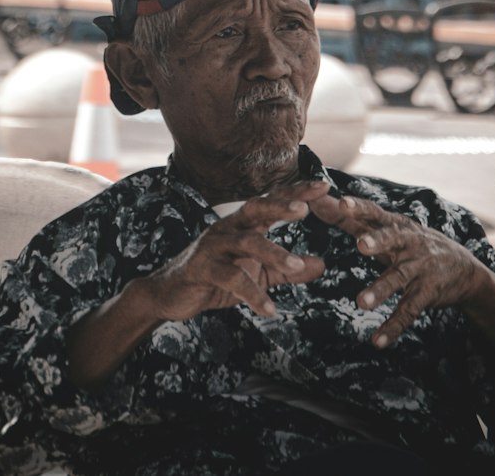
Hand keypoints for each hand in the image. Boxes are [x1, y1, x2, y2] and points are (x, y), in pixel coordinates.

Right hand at [142, 179, 328, 323]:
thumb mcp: (257, 273)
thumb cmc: (217, 277)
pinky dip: (252, 293)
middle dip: (280, 206)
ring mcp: (214, 245)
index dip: (296, 193)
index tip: (323, 186)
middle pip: (256, 208)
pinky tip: (270, 309)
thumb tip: (322, 265)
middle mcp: (229, 227)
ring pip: (246, 242)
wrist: (171, 294)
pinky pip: (230, 278)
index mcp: (243, 224)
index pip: (272, 202)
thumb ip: (287, 269)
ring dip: (274, 253)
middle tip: (305, 209)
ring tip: (298, 267)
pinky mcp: (202, 267)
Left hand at [308, 192, 483, 347]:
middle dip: (378, 241)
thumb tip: (315, 201)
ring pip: (398, 278)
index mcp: (397, 225)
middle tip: (360, 245)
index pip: (376, 213)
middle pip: (393, 239)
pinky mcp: (428, 293)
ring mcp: (420, 268)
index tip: (342, 203)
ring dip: (380, 290)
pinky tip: (377, 341)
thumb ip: (353, 219)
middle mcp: (410, 243)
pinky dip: (394, 326)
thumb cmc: (413, 244)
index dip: (360, 208)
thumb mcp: (389, 230)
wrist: (464, 270)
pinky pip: (409, 311)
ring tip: (360, 303)